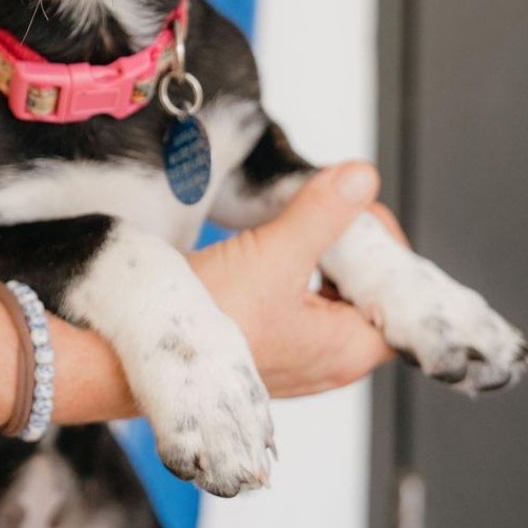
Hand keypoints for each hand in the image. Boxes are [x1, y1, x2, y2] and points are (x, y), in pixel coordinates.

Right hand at [188, 163, 403, 397]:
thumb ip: (321, 215)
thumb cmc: (201, 327)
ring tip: (293, 215)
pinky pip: (297, 292)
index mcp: (347, 348)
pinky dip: (291, 260)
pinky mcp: (266, 334)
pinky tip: (269, 238)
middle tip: (321, 202)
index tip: (354, 206)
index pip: (399, 291)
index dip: (382, 244)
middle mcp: (328, 354)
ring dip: (316, 246)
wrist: (134, 355)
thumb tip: (360, 178)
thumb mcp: (271, 258)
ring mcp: (296, 347)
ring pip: (329, 286)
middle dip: (346, 238)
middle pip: (365, 284)